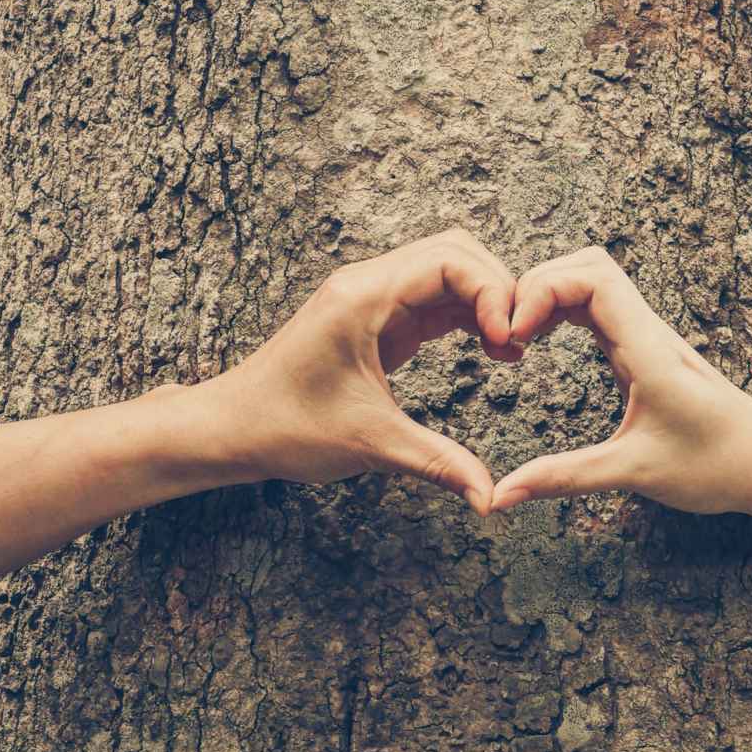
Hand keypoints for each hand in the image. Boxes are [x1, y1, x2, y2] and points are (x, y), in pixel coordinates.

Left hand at [203, 229, 519, 514]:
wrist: (232, 429)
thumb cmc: (284, 427)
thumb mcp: (371, 444)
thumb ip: (438, 463)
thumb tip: (490, 499)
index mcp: (363, 296)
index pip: (450, 260)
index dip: (493, 291)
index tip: (509, 340)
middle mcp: (368, 284)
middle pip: (456, 252)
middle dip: (498, 288)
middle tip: (519, 339)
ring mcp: (372, 298)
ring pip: (448, 271)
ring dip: (486, 300)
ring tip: (510, 348)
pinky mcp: (376, 319)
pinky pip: (434, 300)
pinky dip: (468, 316)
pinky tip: (491, 349)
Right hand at [489, 246, 751, 516]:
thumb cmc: (718, 467)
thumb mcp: (634, 474)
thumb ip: (565, 478)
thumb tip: (503, 496)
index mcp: (650, 350)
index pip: (593, 278)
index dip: (544, 289)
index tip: (515, 333)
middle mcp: (650, 332)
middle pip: (587, 264)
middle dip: (538, 283)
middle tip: (507, 333)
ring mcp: (650, 338)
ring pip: (594, 280)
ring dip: (550, 293)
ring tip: (518, 336)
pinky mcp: (647, 351)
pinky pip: (600, 308)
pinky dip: (564, 310)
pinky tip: (542, 339)